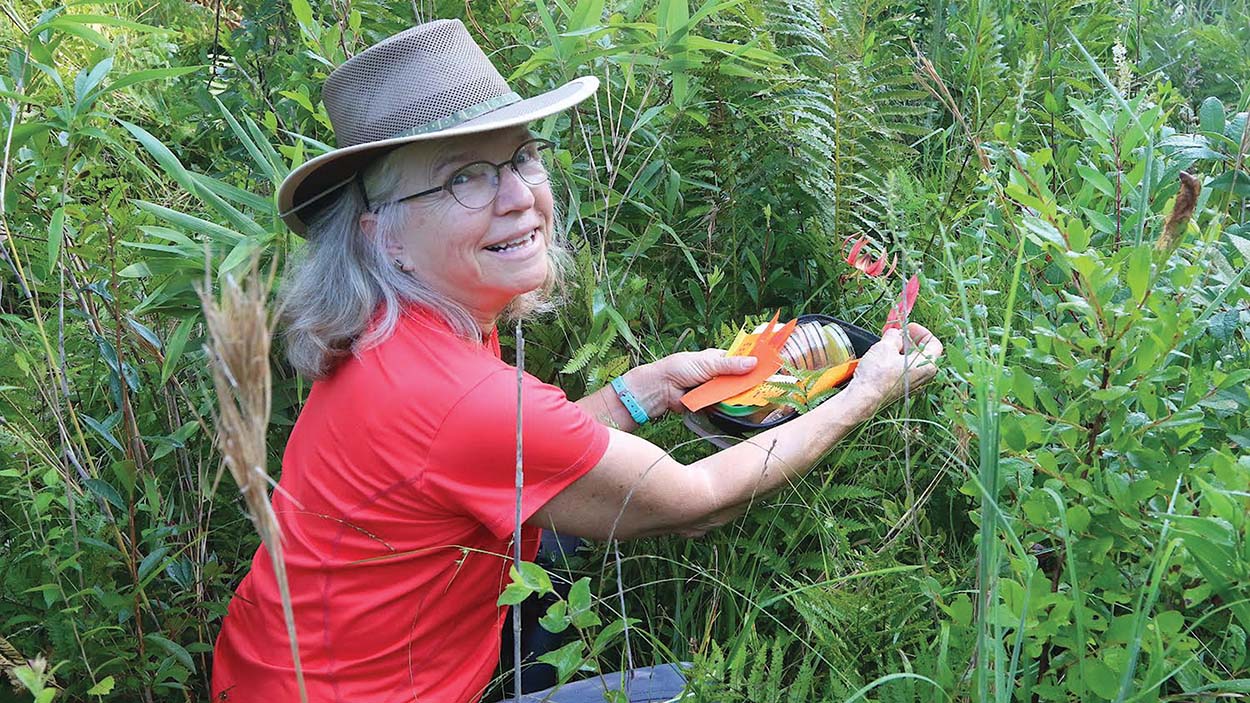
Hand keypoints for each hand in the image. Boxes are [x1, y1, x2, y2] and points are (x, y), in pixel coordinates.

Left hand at [625, 349, 757, 417]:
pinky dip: (730, 406)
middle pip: (739, 378)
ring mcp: (713, 389)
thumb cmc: (679, 368)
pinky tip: (742, 408)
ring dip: (741, 396)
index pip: (740, 360)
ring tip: (759, 398)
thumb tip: (753, 362)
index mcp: (717, 359)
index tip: (770, 367)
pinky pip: (723, 405)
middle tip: (768, 386)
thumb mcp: (707, 364)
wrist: (660, 388)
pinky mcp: (709, 403)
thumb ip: (730, 365)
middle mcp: (717, 373)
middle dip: (750, 383)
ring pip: (732, 393)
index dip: (753, 363)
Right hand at [848, 322, 942, 408]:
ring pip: (914, 362)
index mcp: (927, 365)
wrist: (864, 397)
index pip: (933, 343)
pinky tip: (885, 357)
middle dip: (910, 340)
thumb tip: (895, 334)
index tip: (907, 328)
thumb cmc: (877, 374)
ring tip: (888, 345)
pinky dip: (898, 361)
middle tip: (896, 334)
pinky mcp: (902, 389)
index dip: (920, 332)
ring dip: (902, 350)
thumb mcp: (885, 345)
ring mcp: (914, 384)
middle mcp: (924, 376)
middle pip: (924, 352)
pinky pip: (905, 371)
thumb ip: (894, 335)